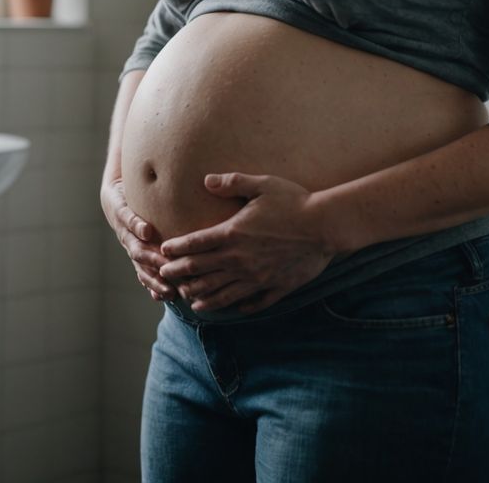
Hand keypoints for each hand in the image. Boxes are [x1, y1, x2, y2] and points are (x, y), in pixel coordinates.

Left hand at [100, 177, 176, 301]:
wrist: (115, 191)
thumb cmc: (143, 212)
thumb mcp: (156, 233)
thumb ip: (172, 248)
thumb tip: (202, 258)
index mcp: (141, 254)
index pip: (150, 276)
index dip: (159, 287)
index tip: (174, 296)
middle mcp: (133, 246)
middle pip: (143, 268)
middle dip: (156, 280)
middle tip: (171, 289)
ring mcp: (125, 231)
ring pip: (136, 249)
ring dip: (148, 257)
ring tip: (162, 261)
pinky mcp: (120, 211)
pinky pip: (128, 219)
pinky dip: (137, 226)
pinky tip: (147, 231)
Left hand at [160, 172, 335, 314]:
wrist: (325, 226)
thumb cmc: (294, 201)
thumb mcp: (262, 185)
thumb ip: (232, 183)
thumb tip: (206, 180)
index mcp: (232, 234)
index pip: (195, 245)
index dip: (176, 249)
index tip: (163, 251)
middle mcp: (239, 260)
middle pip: (200, 272)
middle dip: (179, 274)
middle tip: (164, 276)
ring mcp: (256, 278)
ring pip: (220, 293)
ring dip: (201, 295)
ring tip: (189, 298)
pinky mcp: (274, 288)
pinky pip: (250, 303)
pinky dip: (235, 306)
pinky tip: (228, 308)